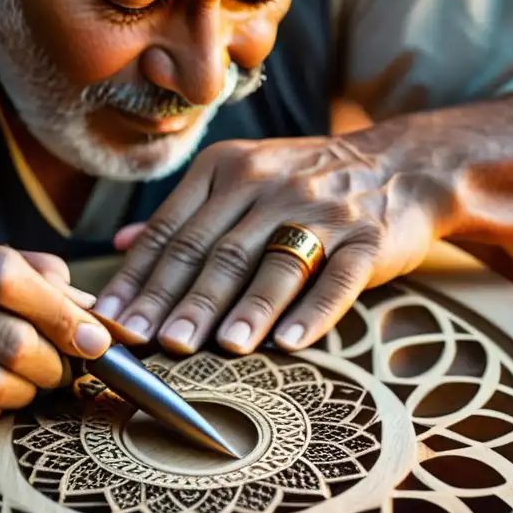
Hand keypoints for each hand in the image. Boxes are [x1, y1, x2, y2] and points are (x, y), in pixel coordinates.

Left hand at [95, 137, 456, 354]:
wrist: (399, 166)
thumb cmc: (303, 183)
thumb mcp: (238, 178)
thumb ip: (182, 215)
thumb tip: (120, 245)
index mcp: (226, 170)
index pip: (173, 231)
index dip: (140, 279)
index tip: (113, 322)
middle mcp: (268, 184)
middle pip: (217, 251)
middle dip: (183, 301)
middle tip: (157, 343)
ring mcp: (321, 211)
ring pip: (274, 263)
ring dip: (245, 309)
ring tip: (220, 347)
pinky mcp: (368, 239)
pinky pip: (337, 278)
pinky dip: (313, 312)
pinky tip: (289, 344)